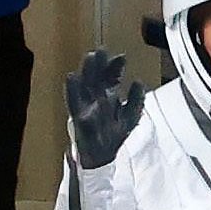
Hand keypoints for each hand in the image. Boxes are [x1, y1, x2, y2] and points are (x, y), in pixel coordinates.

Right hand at [64, 49, 144, 168]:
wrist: (100, 159)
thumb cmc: (113, 137)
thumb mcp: (130, 118)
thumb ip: (136, 101)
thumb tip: (138, 82)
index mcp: (108, 97)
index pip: (112, 78)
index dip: (116, 67)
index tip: (121, 57)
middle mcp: (96, 98)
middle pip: (97, 77)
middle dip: (99, 64)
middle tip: (101, 50)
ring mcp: (85, 106)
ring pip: (85, 85)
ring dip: (87, 71)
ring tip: (89, 58)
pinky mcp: (77, 117)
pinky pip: (74, 101)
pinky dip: (72, 89)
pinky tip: (72, 77)